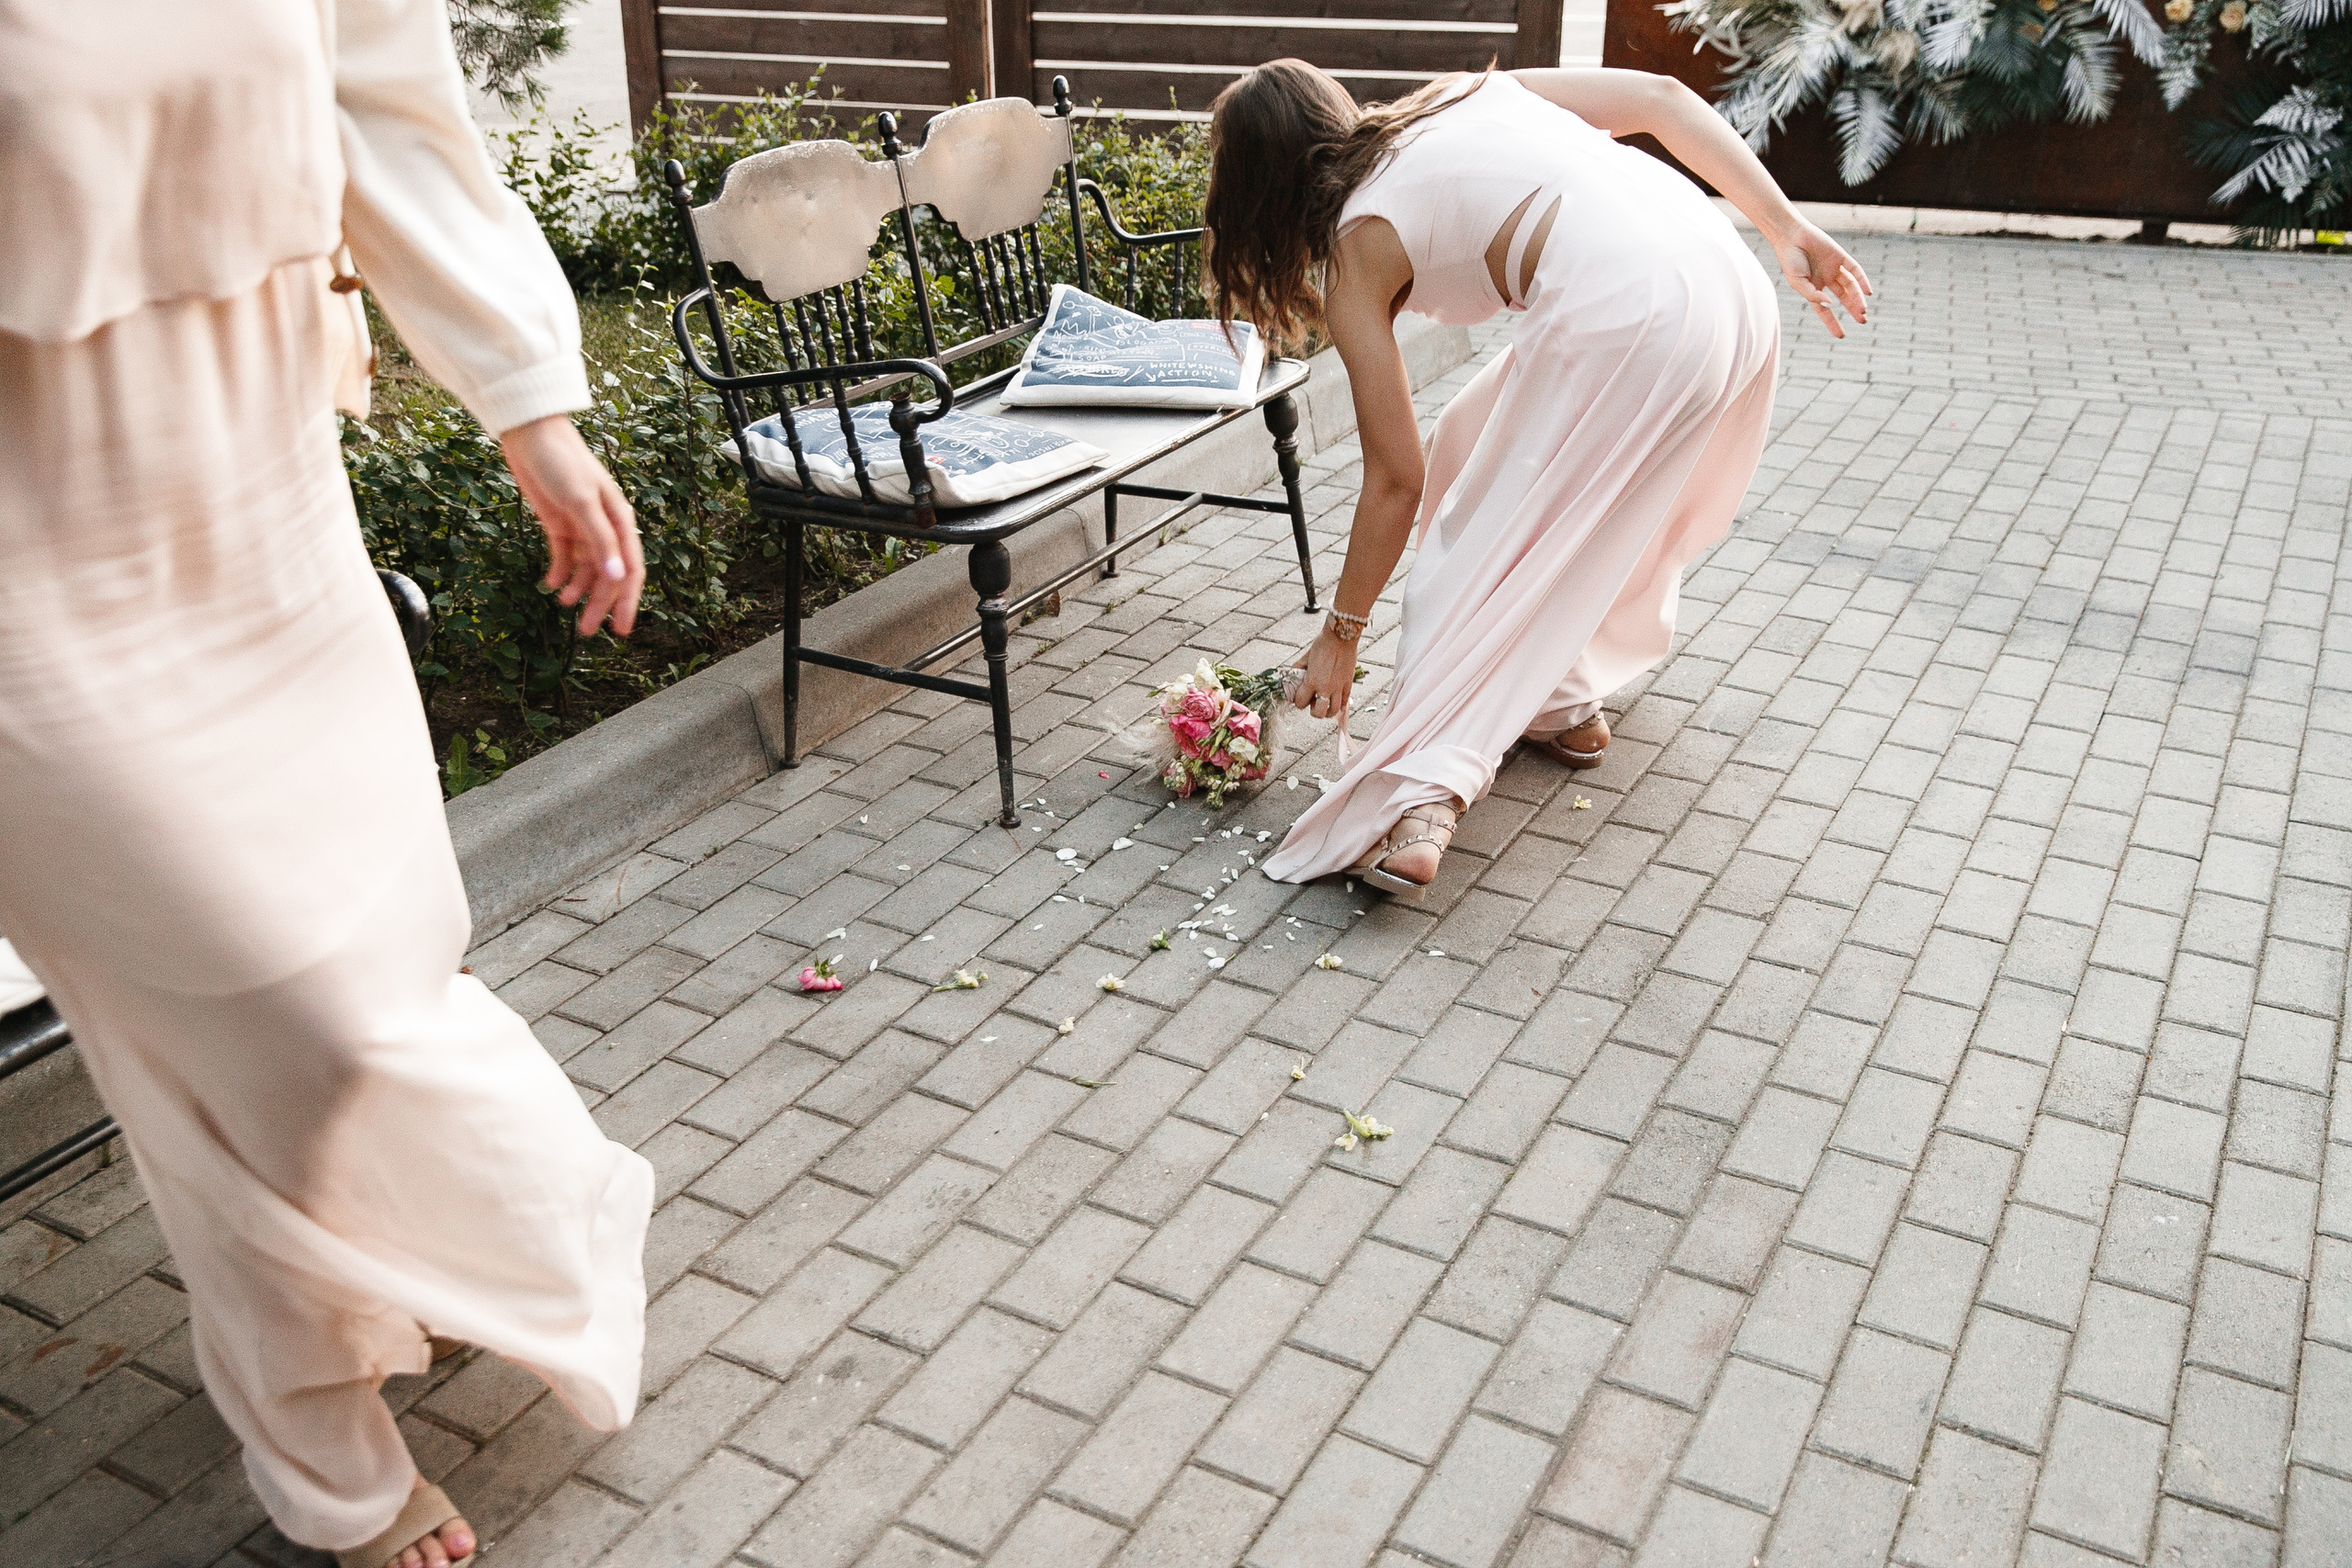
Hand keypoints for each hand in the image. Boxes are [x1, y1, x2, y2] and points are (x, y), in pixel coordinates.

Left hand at [499, 414, 643, 636]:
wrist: (529, 434)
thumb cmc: (562, 461)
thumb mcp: (581, 501)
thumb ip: (600, 540)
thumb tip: (616, 576)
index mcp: (619, 521)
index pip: (630, 569)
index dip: (627, 601)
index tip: (622, 629)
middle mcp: (604, 527)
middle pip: (607, 575)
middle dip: (600, 604)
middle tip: (588, 632)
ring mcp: (581, 526)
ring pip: (586, 569)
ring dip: (578, 591)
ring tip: (565, 608)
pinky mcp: (558, 523)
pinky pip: (563, 557)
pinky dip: (559, 573)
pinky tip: (551, 585)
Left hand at [1293, 626, 1356, 724]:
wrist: (1341, 636)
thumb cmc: (1322, 644)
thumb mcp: (1305, 657)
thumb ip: (1298, 669)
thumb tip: (1292, 677)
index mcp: (1312, 681)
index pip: (1301, 703)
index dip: (1299, 702)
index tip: (1300, 697)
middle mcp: (1325, 687)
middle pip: (1318, 713)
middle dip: (1314, 711)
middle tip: (1314, 703)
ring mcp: (1338, 687)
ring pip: (1333, 711)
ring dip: (1327, 711)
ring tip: (1325, 703)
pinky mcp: (1348, 684)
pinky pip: (1344, 702)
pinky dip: (1339, 705)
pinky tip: (1335, 699)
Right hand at [1768, 219, 1871, 338]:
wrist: (1792, 236)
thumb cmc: (1790, 260)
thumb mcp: (1797, 282)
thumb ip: (1812, 295)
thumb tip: (1831, 305)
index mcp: (1814, 289)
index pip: (1825, 310)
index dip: (1832, 323)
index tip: (1841, 335)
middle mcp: (1826, 280)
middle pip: (1844, 298)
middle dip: (1853, 309)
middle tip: (1862, 321)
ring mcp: (1835, 268)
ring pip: (1851, 286)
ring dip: (1858, 298)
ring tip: (1863, 310)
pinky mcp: (1841, 257)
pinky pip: (1855, 270)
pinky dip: (1862, 280)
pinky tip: (1867, 291)